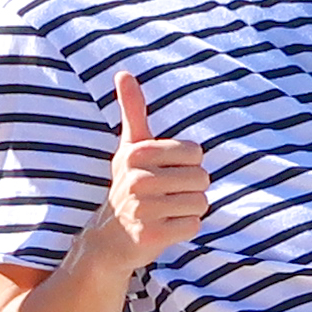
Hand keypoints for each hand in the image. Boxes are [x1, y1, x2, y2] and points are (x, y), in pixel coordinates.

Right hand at [98, 73, 207, 262]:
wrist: (109, 239)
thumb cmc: (128, 187)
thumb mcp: (129, 148)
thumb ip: (132, 110)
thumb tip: (123, 72)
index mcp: (137, 153)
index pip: (195, 152)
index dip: (187, 165)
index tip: (165, 173)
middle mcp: (138, 179)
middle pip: (202, 178)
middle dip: (191, 189)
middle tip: (168, 196)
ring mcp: (144, 209)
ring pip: (200, 203)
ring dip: (189, 210)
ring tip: (167, 212)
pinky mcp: (152, 236)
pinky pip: (193, 226)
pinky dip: (184, 229)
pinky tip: (165, 228)